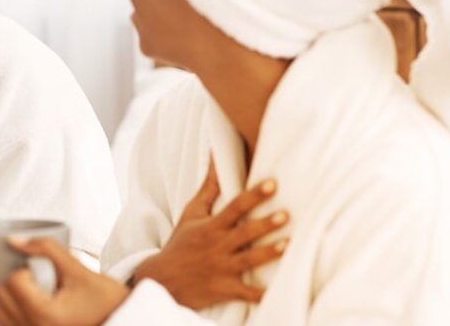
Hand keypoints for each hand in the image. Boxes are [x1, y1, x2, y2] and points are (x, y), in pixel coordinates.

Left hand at [0, 237, 129, 325]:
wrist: (128, 324)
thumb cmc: (109, 303)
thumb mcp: (80, 271)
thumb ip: (48, 250)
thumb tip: (15, 240)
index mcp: (44, 315)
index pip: (13, 282)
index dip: (27, 270)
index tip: (47, 272)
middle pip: (2, 297)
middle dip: (18, 282)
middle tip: (43, 280)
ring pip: (1, 314)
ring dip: (14, 298)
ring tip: (40, 294)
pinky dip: (14, 314)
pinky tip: (34, 306)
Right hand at [132, 159, 287, 308]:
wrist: (162, 280)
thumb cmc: (180, 243)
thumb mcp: (191, 213)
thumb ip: (209, 187)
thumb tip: (216, 155)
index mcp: (210, 227)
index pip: (234, 207)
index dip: (253, 195)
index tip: (272, 183)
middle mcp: (217, 247)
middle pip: (244, 234)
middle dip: (264, 225)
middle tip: (285, 215)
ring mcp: (222, 269)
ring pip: (248, 261)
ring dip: (269, 253)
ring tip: (288, 244)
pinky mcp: (225, 290)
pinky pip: (246, 294)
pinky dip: (261, 295)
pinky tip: (277, 292)